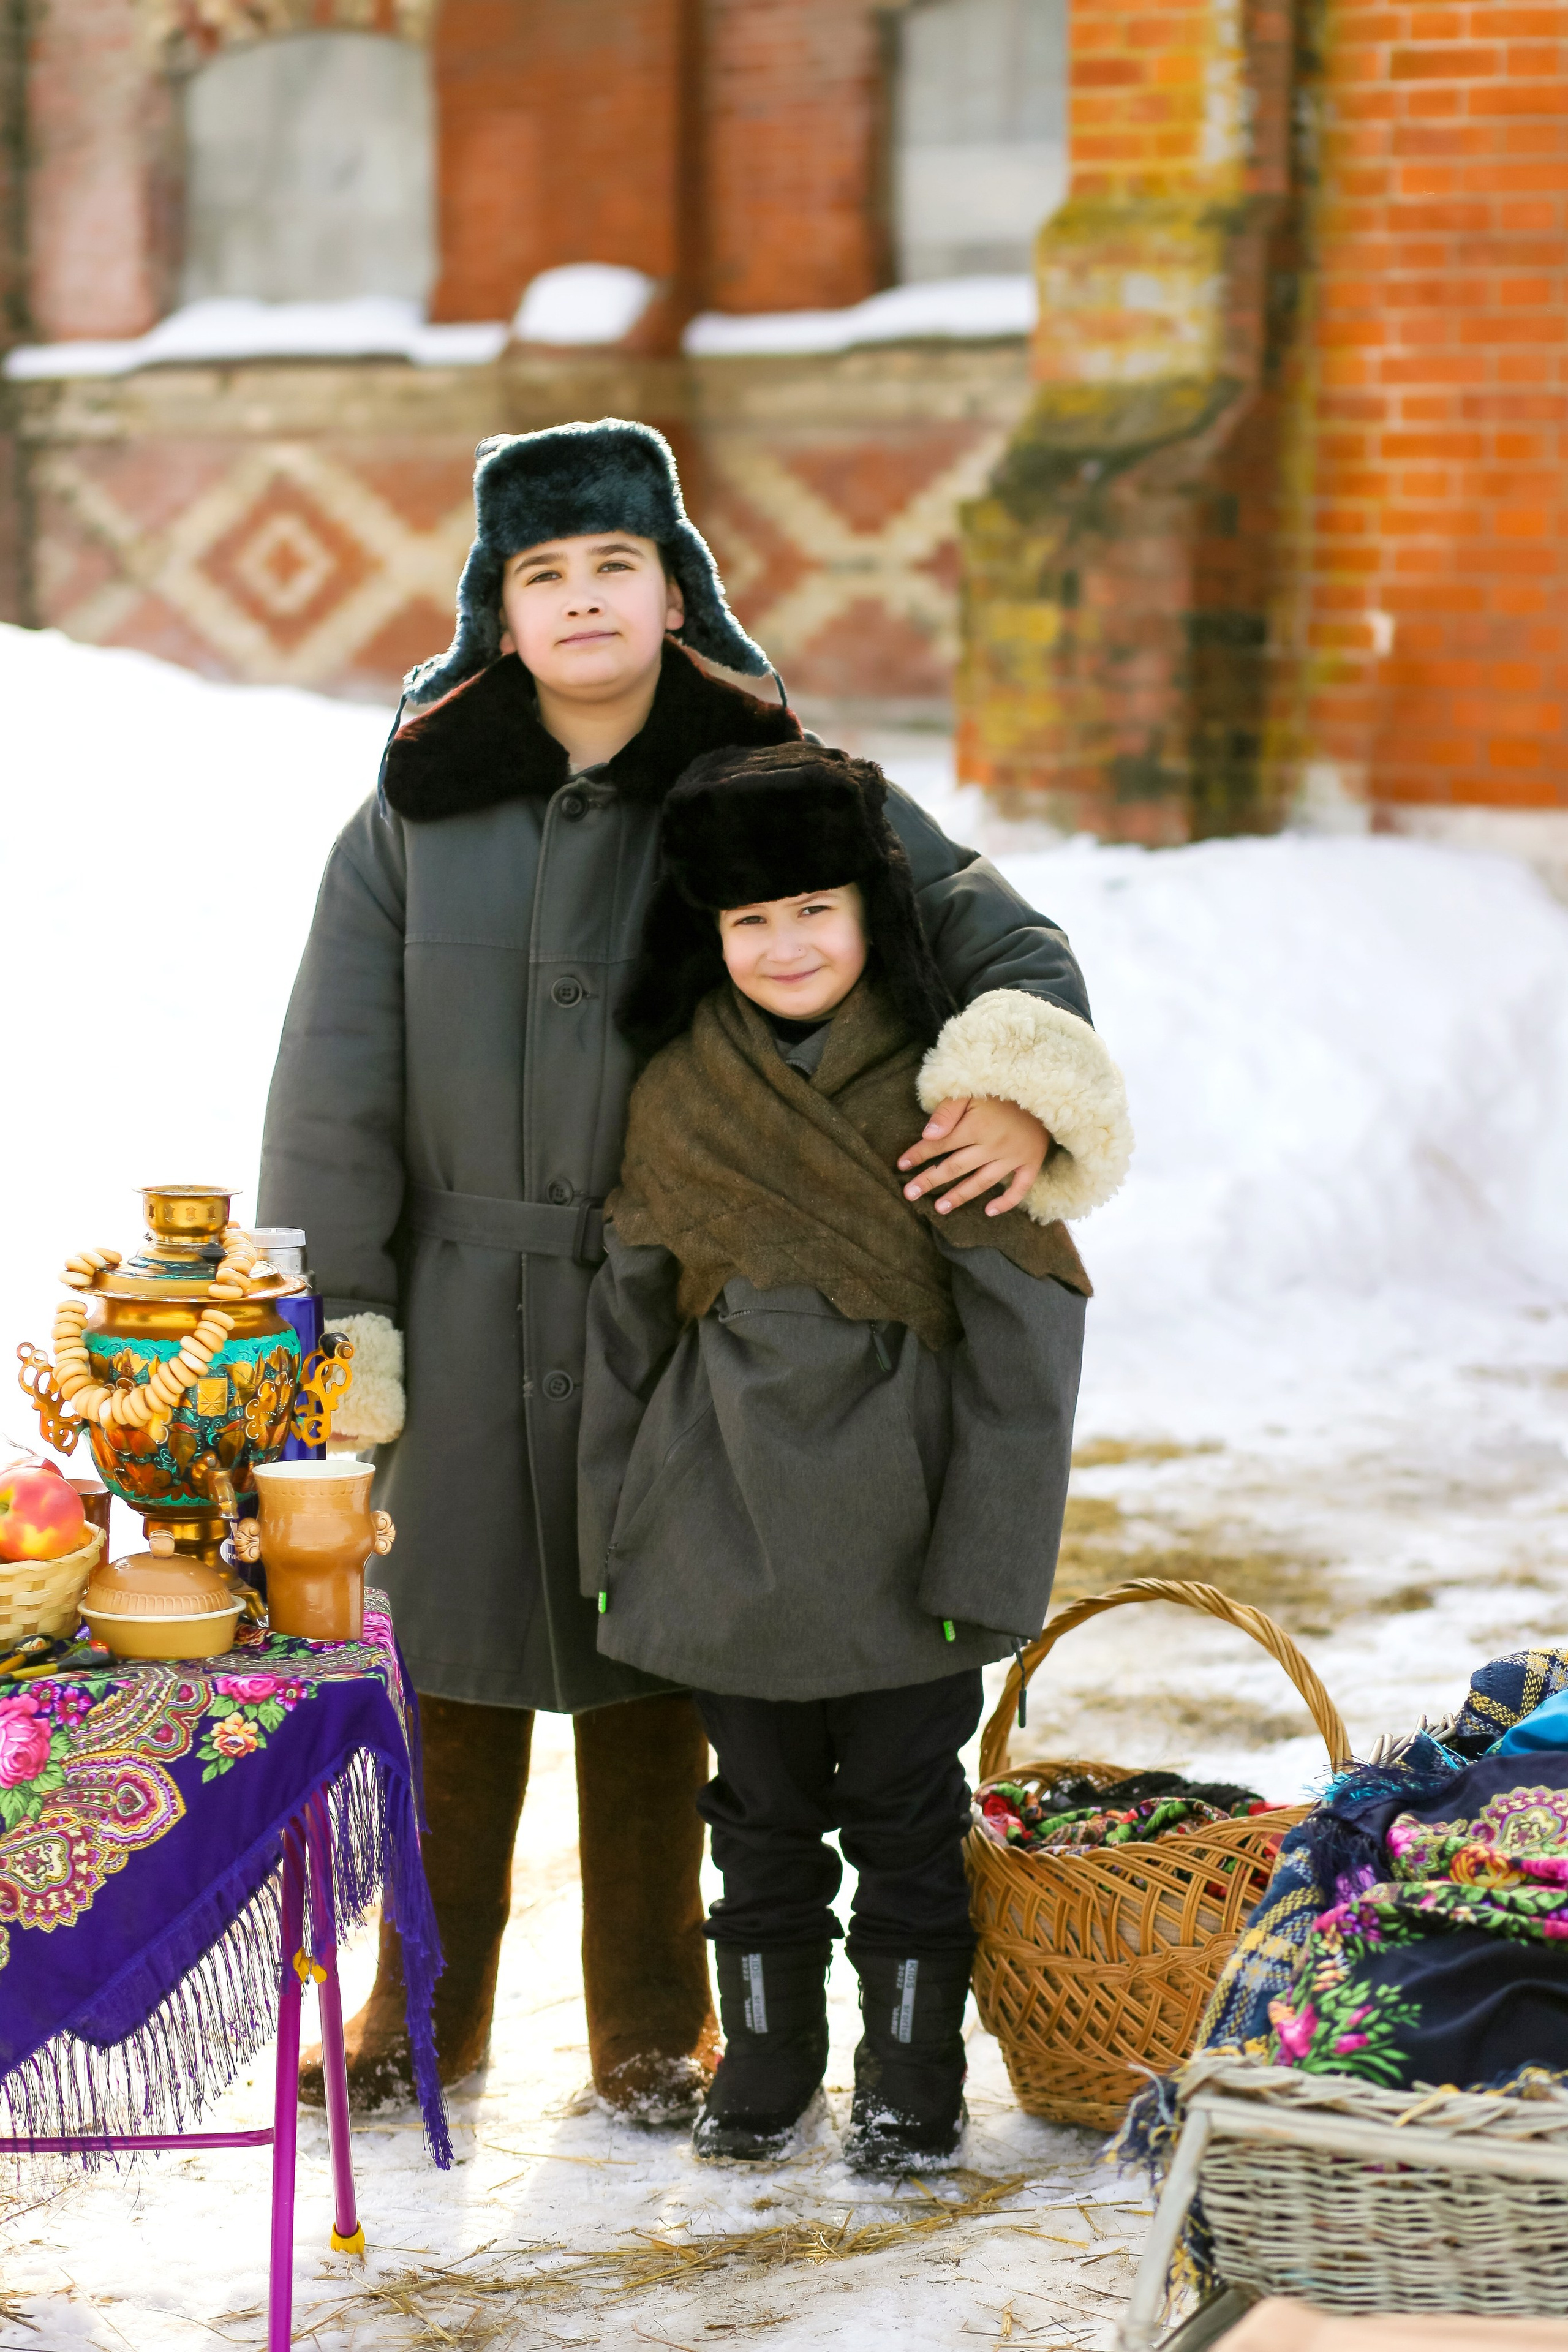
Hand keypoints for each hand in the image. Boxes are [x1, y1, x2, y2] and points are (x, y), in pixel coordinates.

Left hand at [898, 1096, 1050, 1216]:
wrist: (1045, 1088)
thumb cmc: (1001, 1089)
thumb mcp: (971, 1090)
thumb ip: (947, 1111)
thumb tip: (927, 1135)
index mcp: (976, 1126)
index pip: (940, 1145)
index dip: (918, 1155)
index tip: (901, 1165)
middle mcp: (993, 1146)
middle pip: (955, 1168)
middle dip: (929, 1181)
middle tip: (909, 1194)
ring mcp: (1013, 1157)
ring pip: (981, 1182)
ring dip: (959, 1196)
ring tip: (939, 1208)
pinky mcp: (1031, 1163)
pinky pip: (1019, 1189)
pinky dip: (1005, 1202)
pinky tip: (988, 1212)